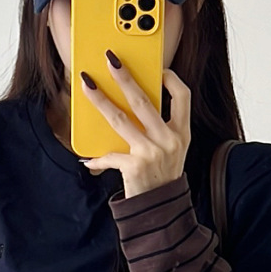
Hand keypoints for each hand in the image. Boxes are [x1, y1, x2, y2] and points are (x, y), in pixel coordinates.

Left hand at [79, 54, 190, 199]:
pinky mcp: (135, 167)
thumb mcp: (171, 151)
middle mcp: (169, 140)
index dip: (171, 80)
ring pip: (120, 119)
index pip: (183, 97)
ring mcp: (152, 153)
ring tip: (87, 86)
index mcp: (181, 133)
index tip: (158, 70)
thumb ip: (159, 128)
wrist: (161, 211)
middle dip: (125, 78)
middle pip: (144, 101)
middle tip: (110, 60)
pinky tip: (88, 159)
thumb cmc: (161, 177)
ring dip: (100, 100)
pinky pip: (111, 155)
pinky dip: (98, 158)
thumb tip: (132, 103)